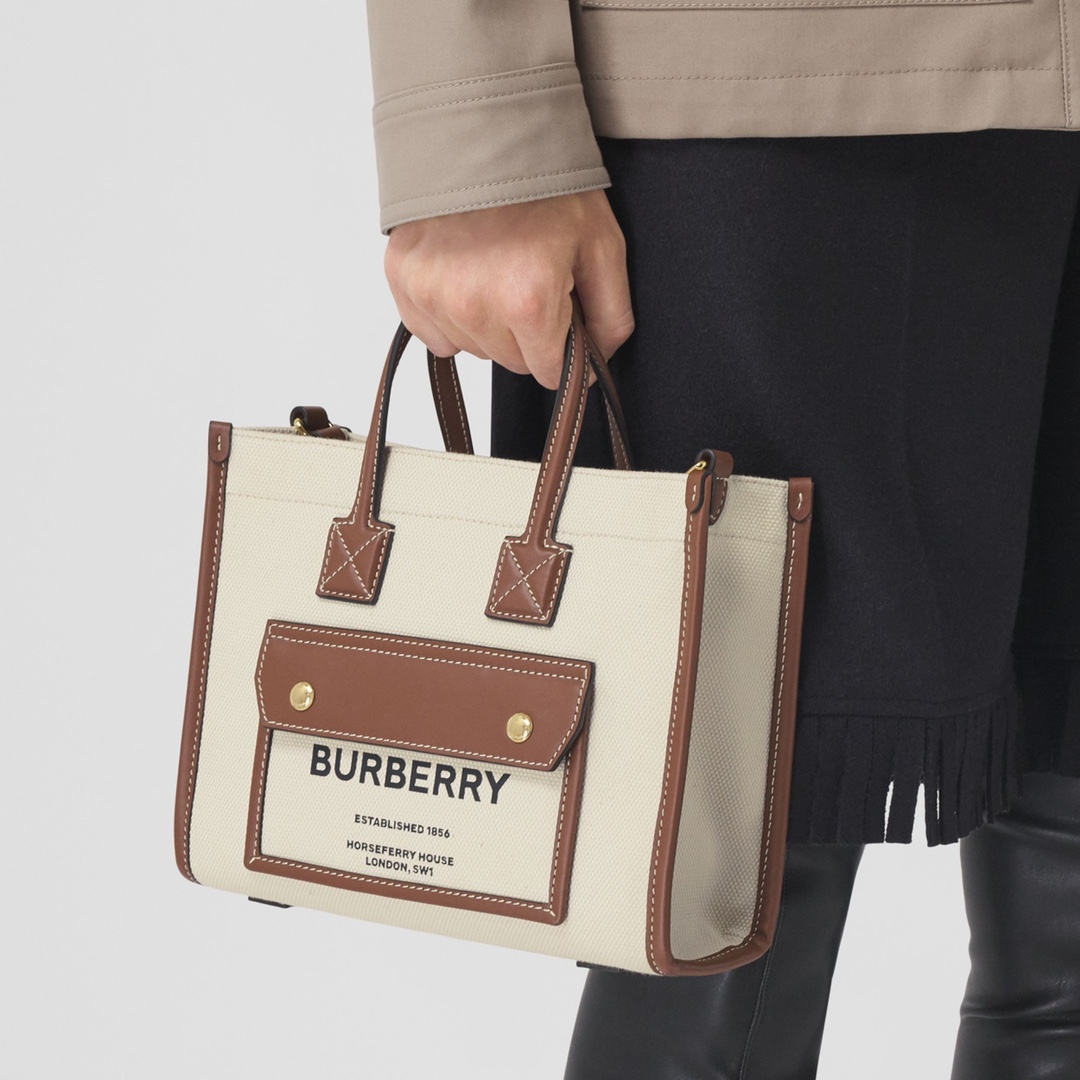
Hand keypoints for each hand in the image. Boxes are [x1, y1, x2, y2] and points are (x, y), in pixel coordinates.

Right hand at [383, 189, 633, 389]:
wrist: (485, 124)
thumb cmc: (547, 181)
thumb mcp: (601, 245)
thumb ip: (611, 315)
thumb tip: (597, 365)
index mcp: (527, 300)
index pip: (551, 374)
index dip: (566, 351)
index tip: (567, 320)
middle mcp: (473, 304)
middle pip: (512, 362)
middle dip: (530, 334)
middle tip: (533, 279)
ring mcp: (432, 293)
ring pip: (473, 348)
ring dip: (490, 324)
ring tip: (498, 269)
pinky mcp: (403, 279)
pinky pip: (433, 333)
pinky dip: (451, 315)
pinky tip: (467, 275)